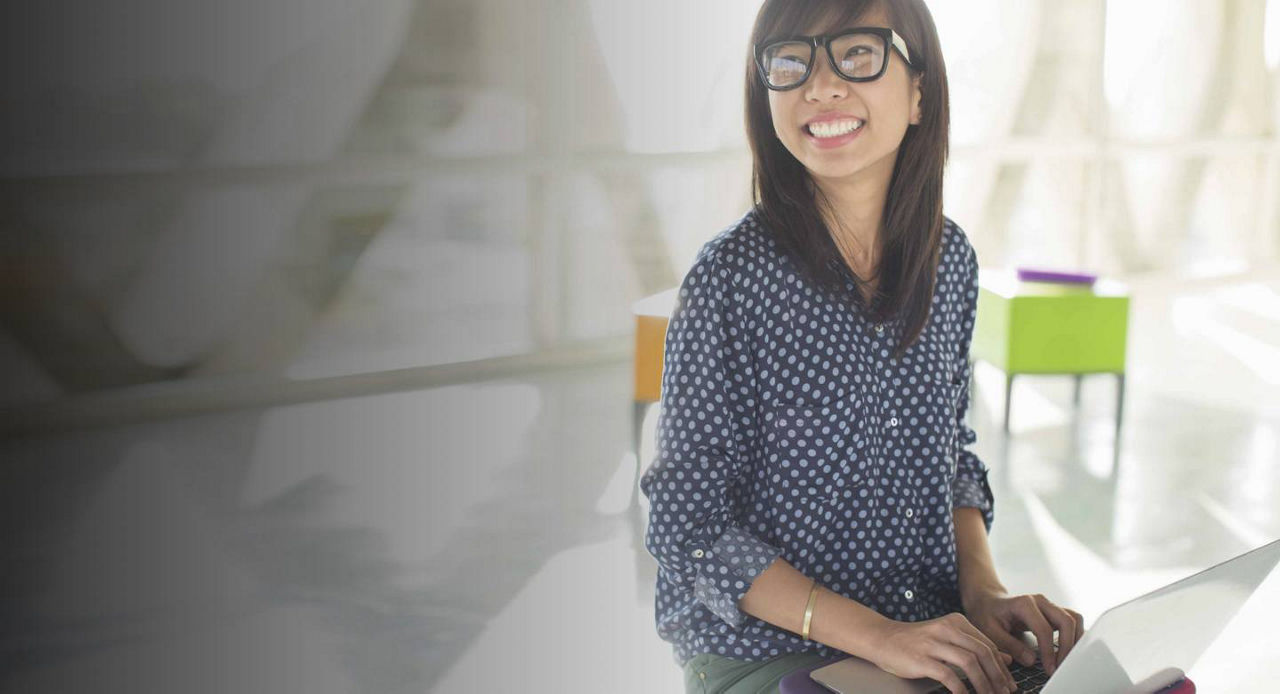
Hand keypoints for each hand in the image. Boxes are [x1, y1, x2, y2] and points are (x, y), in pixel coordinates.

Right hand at [866, 613, 1017, 693]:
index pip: (987, 645)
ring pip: (969, 663)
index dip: (1002, 667)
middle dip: (997, 676)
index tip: (1009, 683)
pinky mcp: (921, 658)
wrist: (882, 638)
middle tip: (1004, 692)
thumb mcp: (948, 639)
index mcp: (955, 622)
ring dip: (983, 684)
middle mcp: (946, 629)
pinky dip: (961, 689)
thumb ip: (974, 646)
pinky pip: (948, 675)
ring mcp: (933, 643)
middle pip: (982, 653)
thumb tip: (1006, 659)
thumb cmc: (916, 641)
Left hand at [962, 590, 1084, 675]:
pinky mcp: (1052, 612)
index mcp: (1024, 603)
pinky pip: (1071, 621)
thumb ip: (1009, 645)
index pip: (1044, 629)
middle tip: (1060, 667)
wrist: (987, 601)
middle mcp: (1040, 601)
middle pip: (1066, 621)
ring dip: (1075, 640)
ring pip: (1074, 619)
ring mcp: (1048, 605)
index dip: (1049, 652)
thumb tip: (1031, 660)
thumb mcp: (990, 630)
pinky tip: (1067, 651)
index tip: (1049, 669)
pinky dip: (1074, 635)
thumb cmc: (987, 614)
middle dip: (1068, 646)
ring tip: (1066, 660)